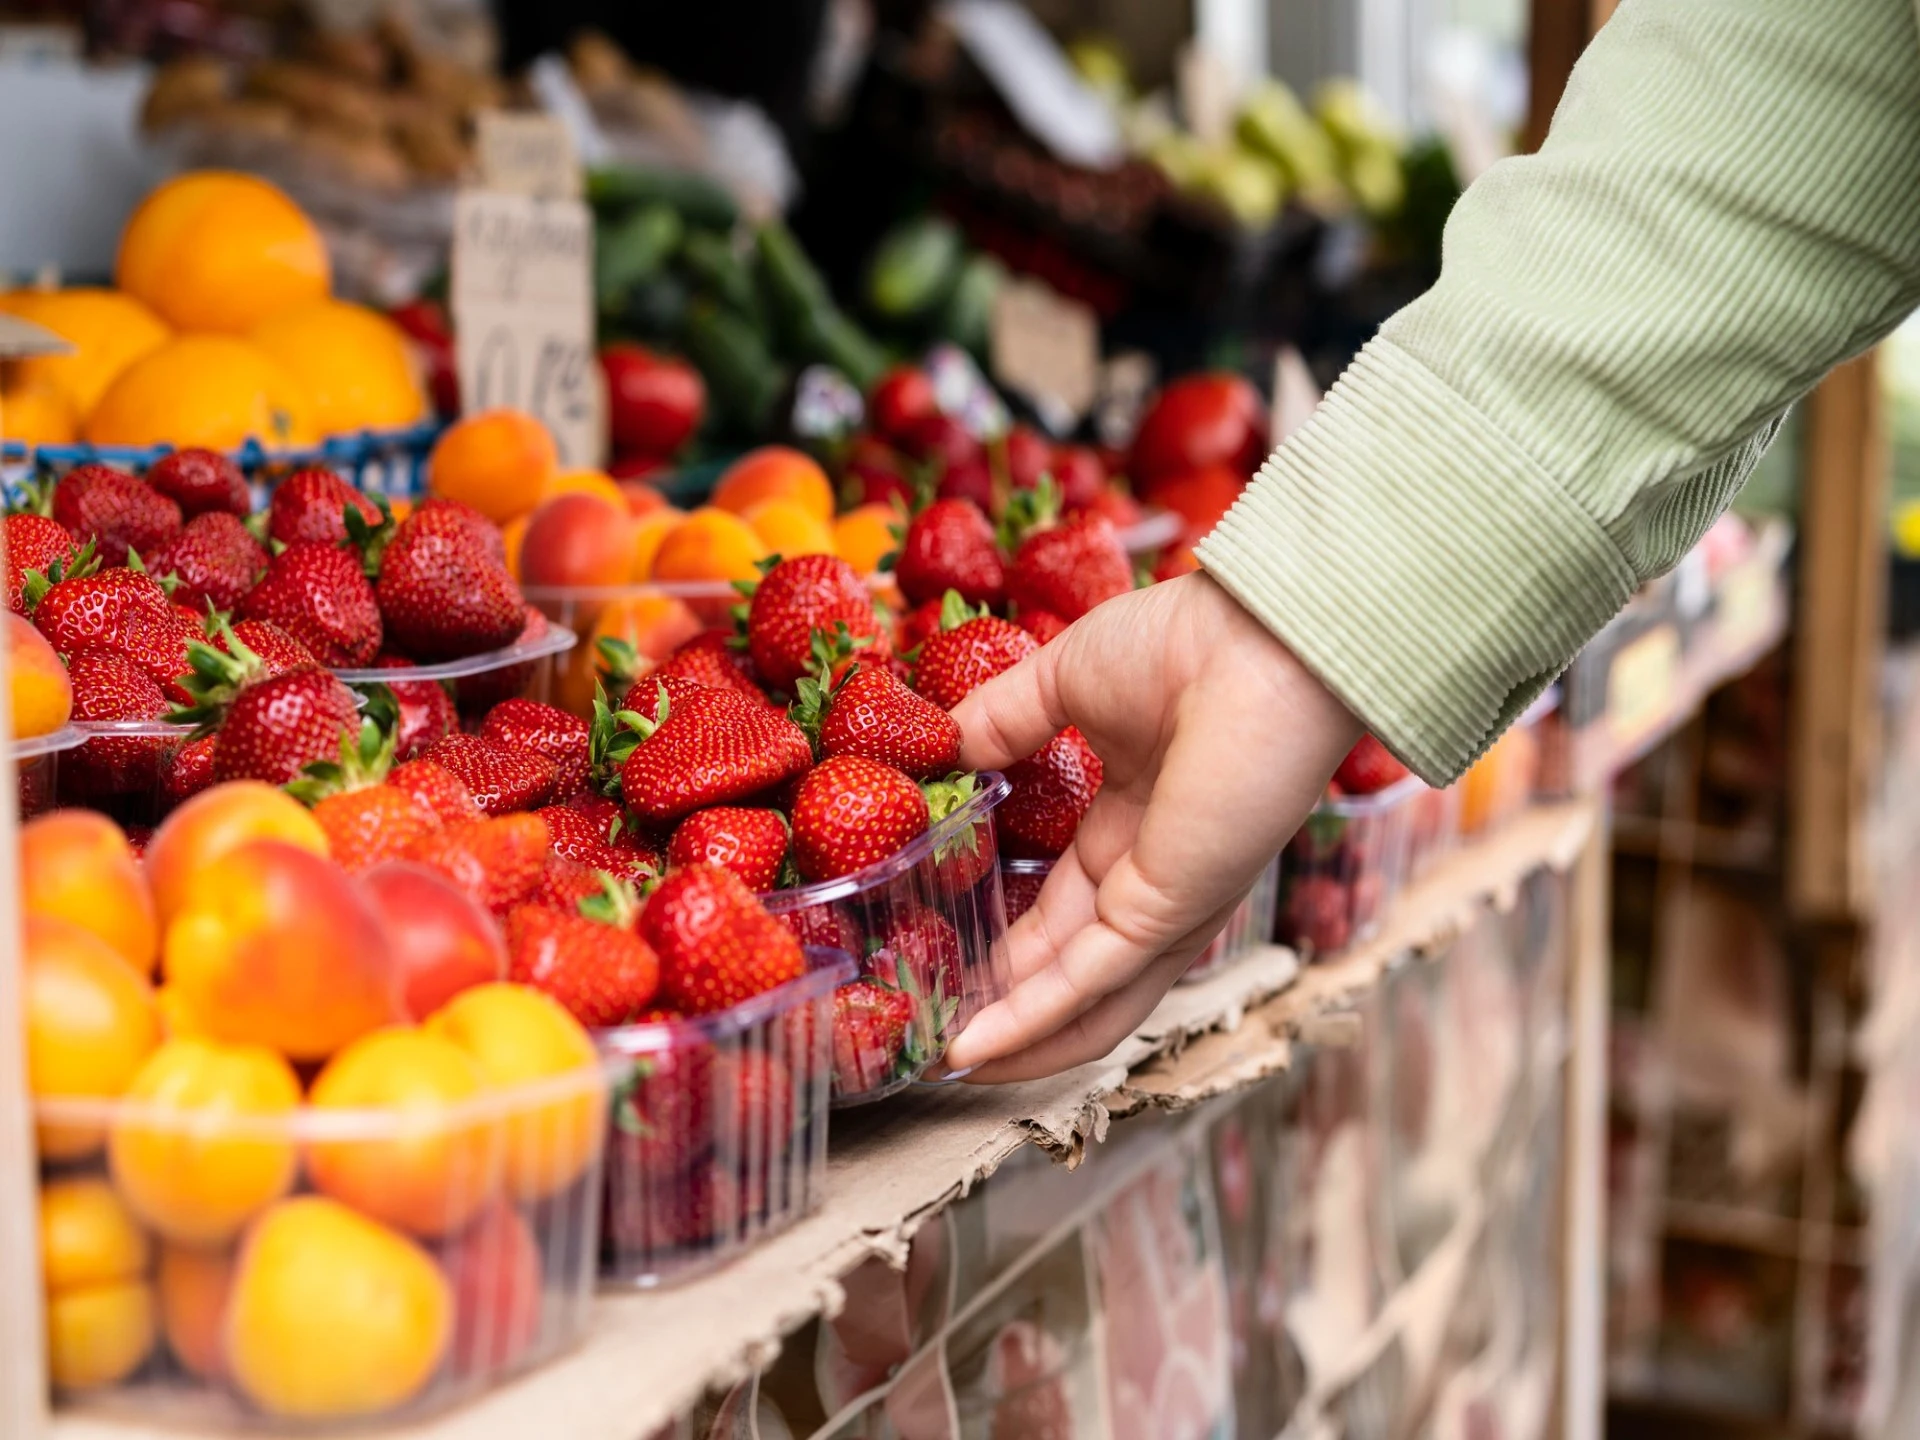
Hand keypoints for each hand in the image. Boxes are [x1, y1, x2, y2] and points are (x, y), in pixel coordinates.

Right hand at [943, 572, 1360, 1082]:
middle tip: (930, 1027)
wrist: (1254, 639)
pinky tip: (973, 1044)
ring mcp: (1164, 905)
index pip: (1061, 909)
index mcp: (1135, 824)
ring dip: (1015, 1038)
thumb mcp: (1063, 680)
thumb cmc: (1186, 644)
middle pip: (1067, 969)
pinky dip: (1029, 1022)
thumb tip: (941, 746)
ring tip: (945, 1063)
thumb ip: (1000, 719)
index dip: (1002, 942)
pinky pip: (1089, 986)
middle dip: (1000, 1004)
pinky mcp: (1167, 915)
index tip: (940, 956)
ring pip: (1084, 1002)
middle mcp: (1153, 878)